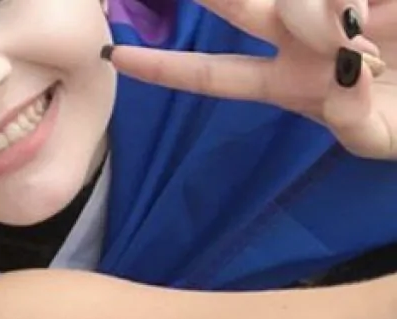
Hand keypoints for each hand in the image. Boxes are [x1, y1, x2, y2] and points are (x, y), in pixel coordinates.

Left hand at [106, 0, 396, 157]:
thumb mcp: (379, 136)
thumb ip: (354, 117)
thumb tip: (343, 71)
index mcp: (284, 82)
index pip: (211, 74)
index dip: (164, 67)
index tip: (117, 57)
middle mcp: (296, 38)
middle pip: (238, 10)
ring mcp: (328, 8)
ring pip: (299, 0)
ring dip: (318, 13)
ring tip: (364, 34)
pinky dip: (352, 3)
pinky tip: (373, 11)